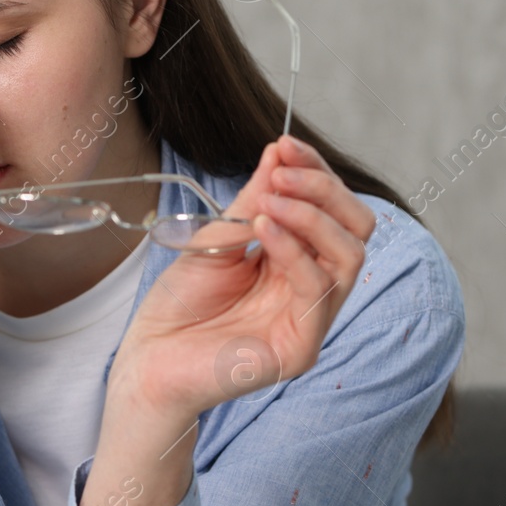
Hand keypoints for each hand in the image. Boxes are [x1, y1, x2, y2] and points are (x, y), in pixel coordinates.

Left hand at [110, 134, 377, 419]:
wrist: (148, 360)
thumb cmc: (180, 306)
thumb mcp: (218, 237)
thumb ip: (254, 201)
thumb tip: (280, 152)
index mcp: (299, 262)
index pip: (333, 210)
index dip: (315, 172)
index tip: (285, 145)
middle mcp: (314, 290)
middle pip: (357, 230)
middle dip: (324, 190)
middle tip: (283, 172)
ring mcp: (311, 321)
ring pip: (348, 256)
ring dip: (311, 216)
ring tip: (271, 199)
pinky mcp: (300, 349)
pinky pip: (316, 291)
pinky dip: (294, 250)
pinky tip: (263, 228)